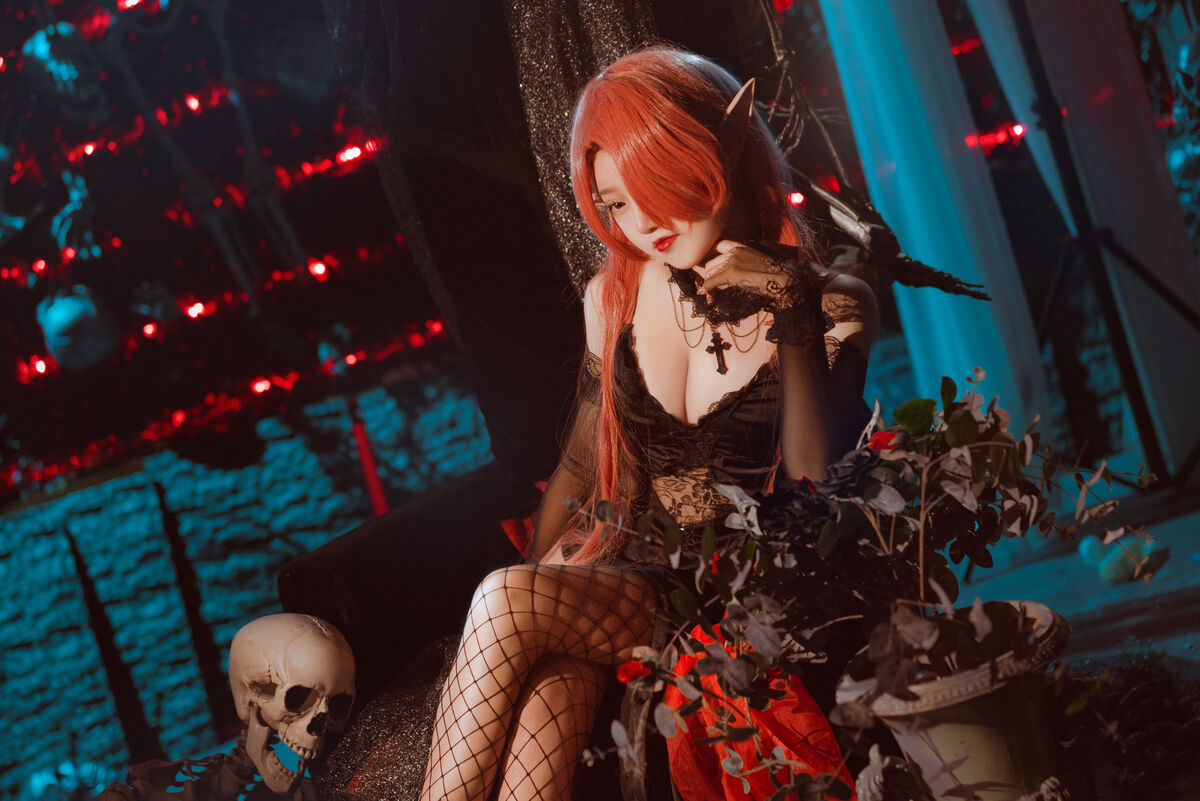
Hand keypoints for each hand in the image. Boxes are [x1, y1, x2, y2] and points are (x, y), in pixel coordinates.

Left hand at [694, 240, 808, 309]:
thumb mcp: (754, 266)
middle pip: (711, 263)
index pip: (718, 246)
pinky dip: (709, 291)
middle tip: (710, 289)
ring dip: (709, 286)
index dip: (711, 259)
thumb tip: (723, 279)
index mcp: (741, 247)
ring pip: (709, 273)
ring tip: (712, 296)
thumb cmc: (773, 277)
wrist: (784, 280)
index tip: (710, 270)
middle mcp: (734, 251)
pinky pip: (711, 282)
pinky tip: (710, 299)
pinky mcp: (731, 272)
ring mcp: (732, 260)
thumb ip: (739, 267)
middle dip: (709, 277)